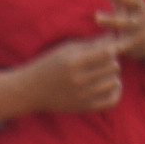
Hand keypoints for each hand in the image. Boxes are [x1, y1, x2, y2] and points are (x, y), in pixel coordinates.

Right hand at [0, 34, 122, 122]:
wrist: (28, 91)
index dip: (110, 48)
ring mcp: (82, 96)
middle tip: (103, 62)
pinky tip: (110, 86)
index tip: (103, 49)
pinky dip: (116, 92)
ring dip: (112, 76)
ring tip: (104, 73)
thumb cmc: (47, 66)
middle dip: (111, 61)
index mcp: (73, 62)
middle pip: (114, 66)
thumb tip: (113, 36)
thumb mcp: (65, 50)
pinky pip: (112, 101)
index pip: (108, 52)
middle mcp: (79, 80)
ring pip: (114, 82)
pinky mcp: (83, 107)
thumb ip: (90, 43)